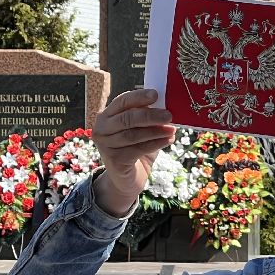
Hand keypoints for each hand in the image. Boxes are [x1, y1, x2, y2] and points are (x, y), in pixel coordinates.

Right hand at [92, 89, 175, 217]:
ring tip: (172, 129)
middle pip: (127, 118)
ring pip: (133, 134)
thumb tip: (167, 106)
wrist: (127, 179)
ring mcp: (105, 145)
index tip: (156, 94)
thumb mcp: (140, 130)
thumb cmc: (135, 149)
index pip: (122, 101)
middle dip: (150, 115)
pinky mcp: (114, 160)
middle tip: (169, 115)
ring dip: (155, 131)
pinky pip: (138, 149)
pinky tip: (168, 140)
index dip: (139, 97)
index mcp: (107, 115)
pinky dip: (155, 143)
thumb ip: (146, 117)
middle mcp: (101, 128)